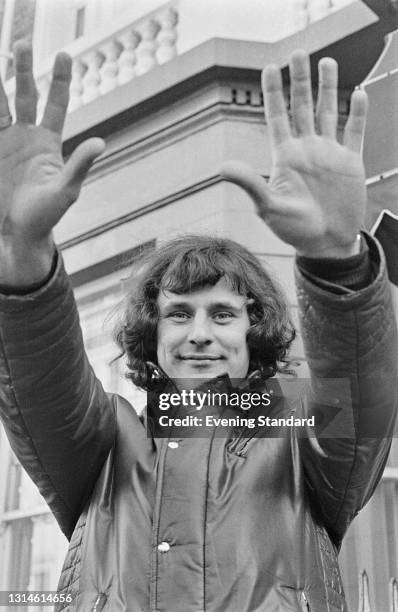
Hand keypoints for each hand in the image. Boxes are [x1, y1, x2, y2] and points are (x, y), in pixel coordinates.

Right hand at [0, 41, 104, 285]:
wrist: (18, 232)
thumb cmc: (46, 216)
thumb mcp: (65, 190)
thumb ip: (80, 165)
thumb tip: (100, 142)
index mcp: (47, 142)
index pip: (55, 104)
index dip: (59, 80)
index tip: (64, 54)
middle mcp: (26, 136)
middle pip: (25, 95)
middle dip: (22, 70)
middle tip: (20, 44)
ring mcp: (5, 142)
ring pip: (0, 103)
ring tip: (2, 54)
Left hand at [221, 50, 367, 257]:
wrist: (325, 245)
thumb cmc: (293, 230)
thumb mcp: (268, 207)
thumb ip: (250, 184)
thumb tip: (222, 167)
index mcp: (285, 157)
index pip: (277, 117)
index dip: (274, 92)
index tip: (270, 66)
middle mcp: (306, 150)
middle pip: (302, 106)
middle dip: (300, 80)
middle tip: (299, 52)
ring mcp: (329, 154)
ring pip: (328, 112)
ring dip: (328, 88)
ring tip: (327, 62)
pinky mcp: (351, 162)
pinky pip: (355, 131)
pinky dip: (358, 113)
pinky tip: (359, 93)